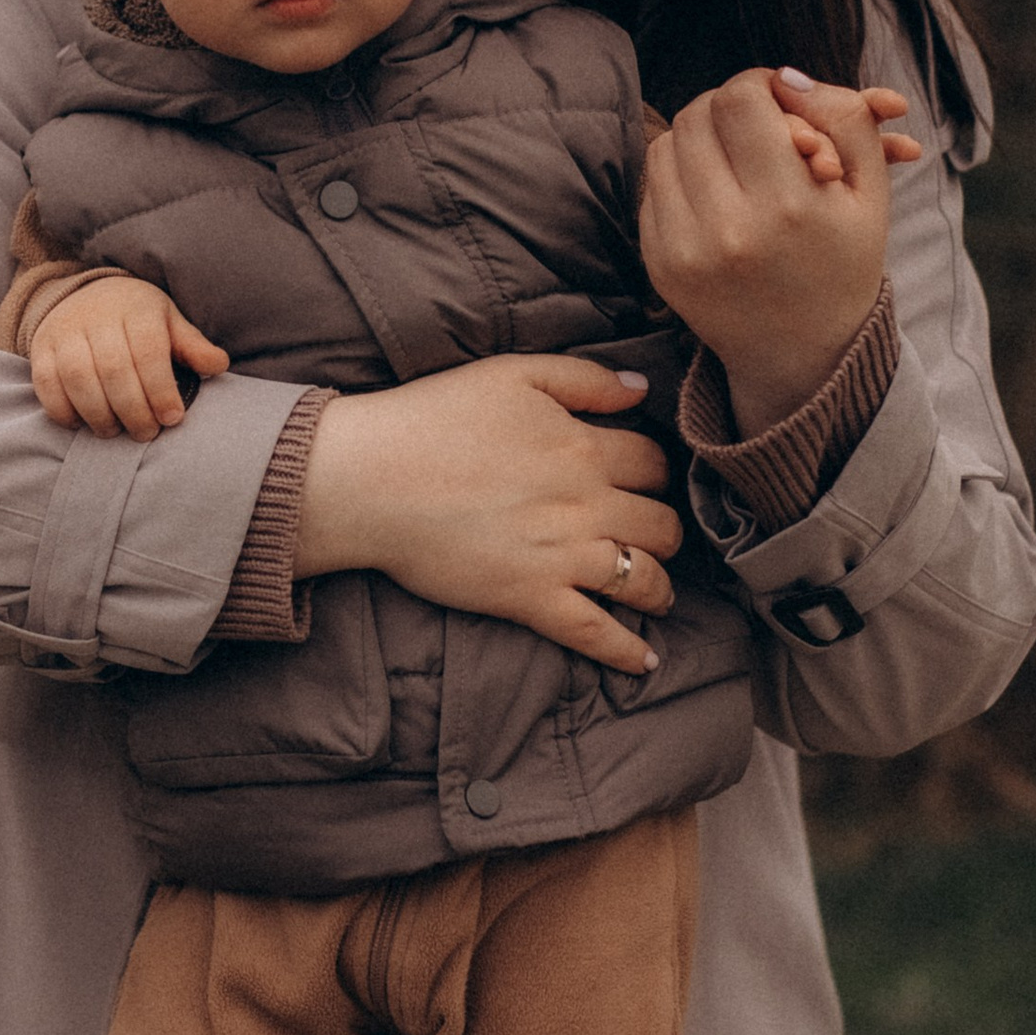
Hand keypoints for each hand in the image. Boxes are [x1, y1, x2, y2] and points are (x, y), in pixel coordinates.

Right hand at [29, 276, 229, 439]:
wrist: (86, 295)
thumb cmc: (137, 318)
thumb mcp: (168, 323)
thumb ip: (191, 346)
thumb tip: (218, 365)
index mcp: (136, 308)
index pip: (148, 352)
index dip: (161, 390)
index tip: (172, 418)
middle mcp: (97, 316)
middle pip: (114, 370)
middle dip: (133, 410)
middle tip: (146, 433)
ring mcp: (65, 331)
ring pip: (79, 379)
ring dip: (99, 415)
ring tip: (115, 432)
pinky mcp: (41, 348)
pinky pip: (47, 384)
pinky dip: (64, 411)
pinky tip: (82, 424)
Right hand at [296, 354, 680, 677]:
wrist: (371, 478)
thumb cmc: (433, 419)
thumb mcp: (512, 374)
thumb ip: (583, 378)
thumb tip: (640, 388)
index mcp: (583, 448)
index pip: (653, 462)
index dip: (653, 469)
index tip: (641, 478)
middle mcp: (586, 504)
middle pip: (661, 523)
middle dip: (663, 529)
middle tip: (650, 534)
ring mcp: (562, 557)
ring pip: (642, 578)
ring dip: (659, 587)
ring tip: (658, 593)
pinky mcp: (530, 599)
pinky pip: (595, 633)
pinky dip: (626, 650)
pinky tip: (645, 660)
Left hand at [641, 69, 910, 435]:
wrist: (804, 354)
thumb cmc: (843, 262)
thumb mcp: (870, 192)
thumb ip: (845, 120)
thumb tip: (786, 76)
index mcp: (788, 207)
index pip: (741, 100)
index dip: (759, 83)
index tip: (779, 98)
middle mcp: (728, 229)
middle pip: (699, 115)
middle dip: (729, 106)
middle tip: (759, 123)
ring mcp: (684, 250)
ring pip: (667, 145)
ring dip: (701, 136)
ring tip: (738, 157)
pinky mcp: (658, 264)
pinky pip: (653, 186)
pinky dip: (682, 174)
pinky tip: (717, 193)